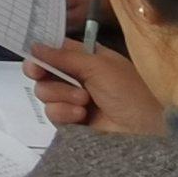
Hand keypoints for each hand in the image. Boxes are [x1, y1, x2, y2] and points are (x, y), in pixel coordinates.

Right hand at [28, 38, 162, 135]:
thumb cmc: (127, 90)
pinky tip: (81, 116)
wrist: (144, 130)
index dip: (41, 53)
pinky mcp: (71, 122)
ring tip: (84, 101)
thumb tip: (33, 46)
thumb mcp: (98, 66)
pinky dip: (64, 113)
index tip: (33, 58)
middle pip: (44, 72)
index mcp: (87, 58)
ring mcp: (73, 100)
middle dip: (46, 75)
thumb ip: (64, 56)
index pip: (55, 50)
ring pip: (45, 93)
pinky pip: (52, 113)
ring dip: (61, 95)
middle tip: (41, 75)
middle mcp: (77, 77)